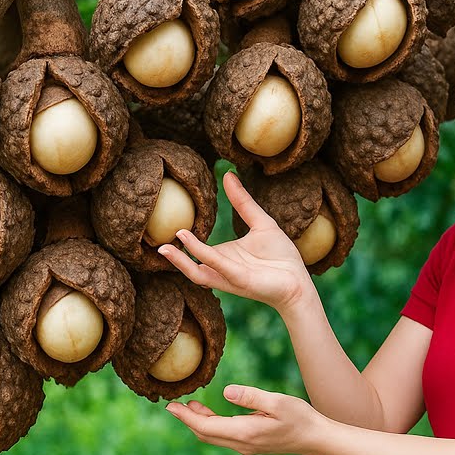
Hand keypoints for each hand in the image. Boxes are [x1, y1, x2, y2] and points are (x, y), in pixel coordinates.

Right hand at [158, 170, 312, 311]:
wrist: (299, 280)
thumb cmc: (280, 256)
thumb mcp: (260, 222)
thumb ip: (242, 202)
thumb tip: (227, 174)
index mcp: (223, 257)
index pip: (196, 252)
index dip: (182, 241)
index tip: (168, 225)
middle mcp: (221, 269)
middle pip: (190, 266)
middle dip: (172, 257)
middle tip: (156, 243)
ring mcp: (228, 276)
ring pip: (197, 272)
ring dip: (181, 260)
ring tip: (165, 247)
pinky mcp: (238, 280)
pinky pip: (216, 267)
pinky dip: (201, 255)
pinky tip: (189, 242)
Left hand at [166, 384, 326, 454]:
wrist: (316, 439)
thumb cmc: (300, 417)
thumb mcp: (277, 402)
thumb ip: (250, 396)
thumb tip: (226, 392)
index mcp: (245, 432)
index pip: (206, 427)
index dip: (186, 417)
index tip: (170, 407)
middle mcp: (241, 443)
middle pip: (205, 434)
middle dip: (187, 420)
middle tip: (172, 405)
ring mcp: (246, 446)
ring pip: (213, 436)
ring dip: (199, 422)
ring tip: (189, 405)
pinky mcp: (250, 444)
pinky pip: (223, 436)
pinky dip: (211, 425)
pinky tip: (210, 413)